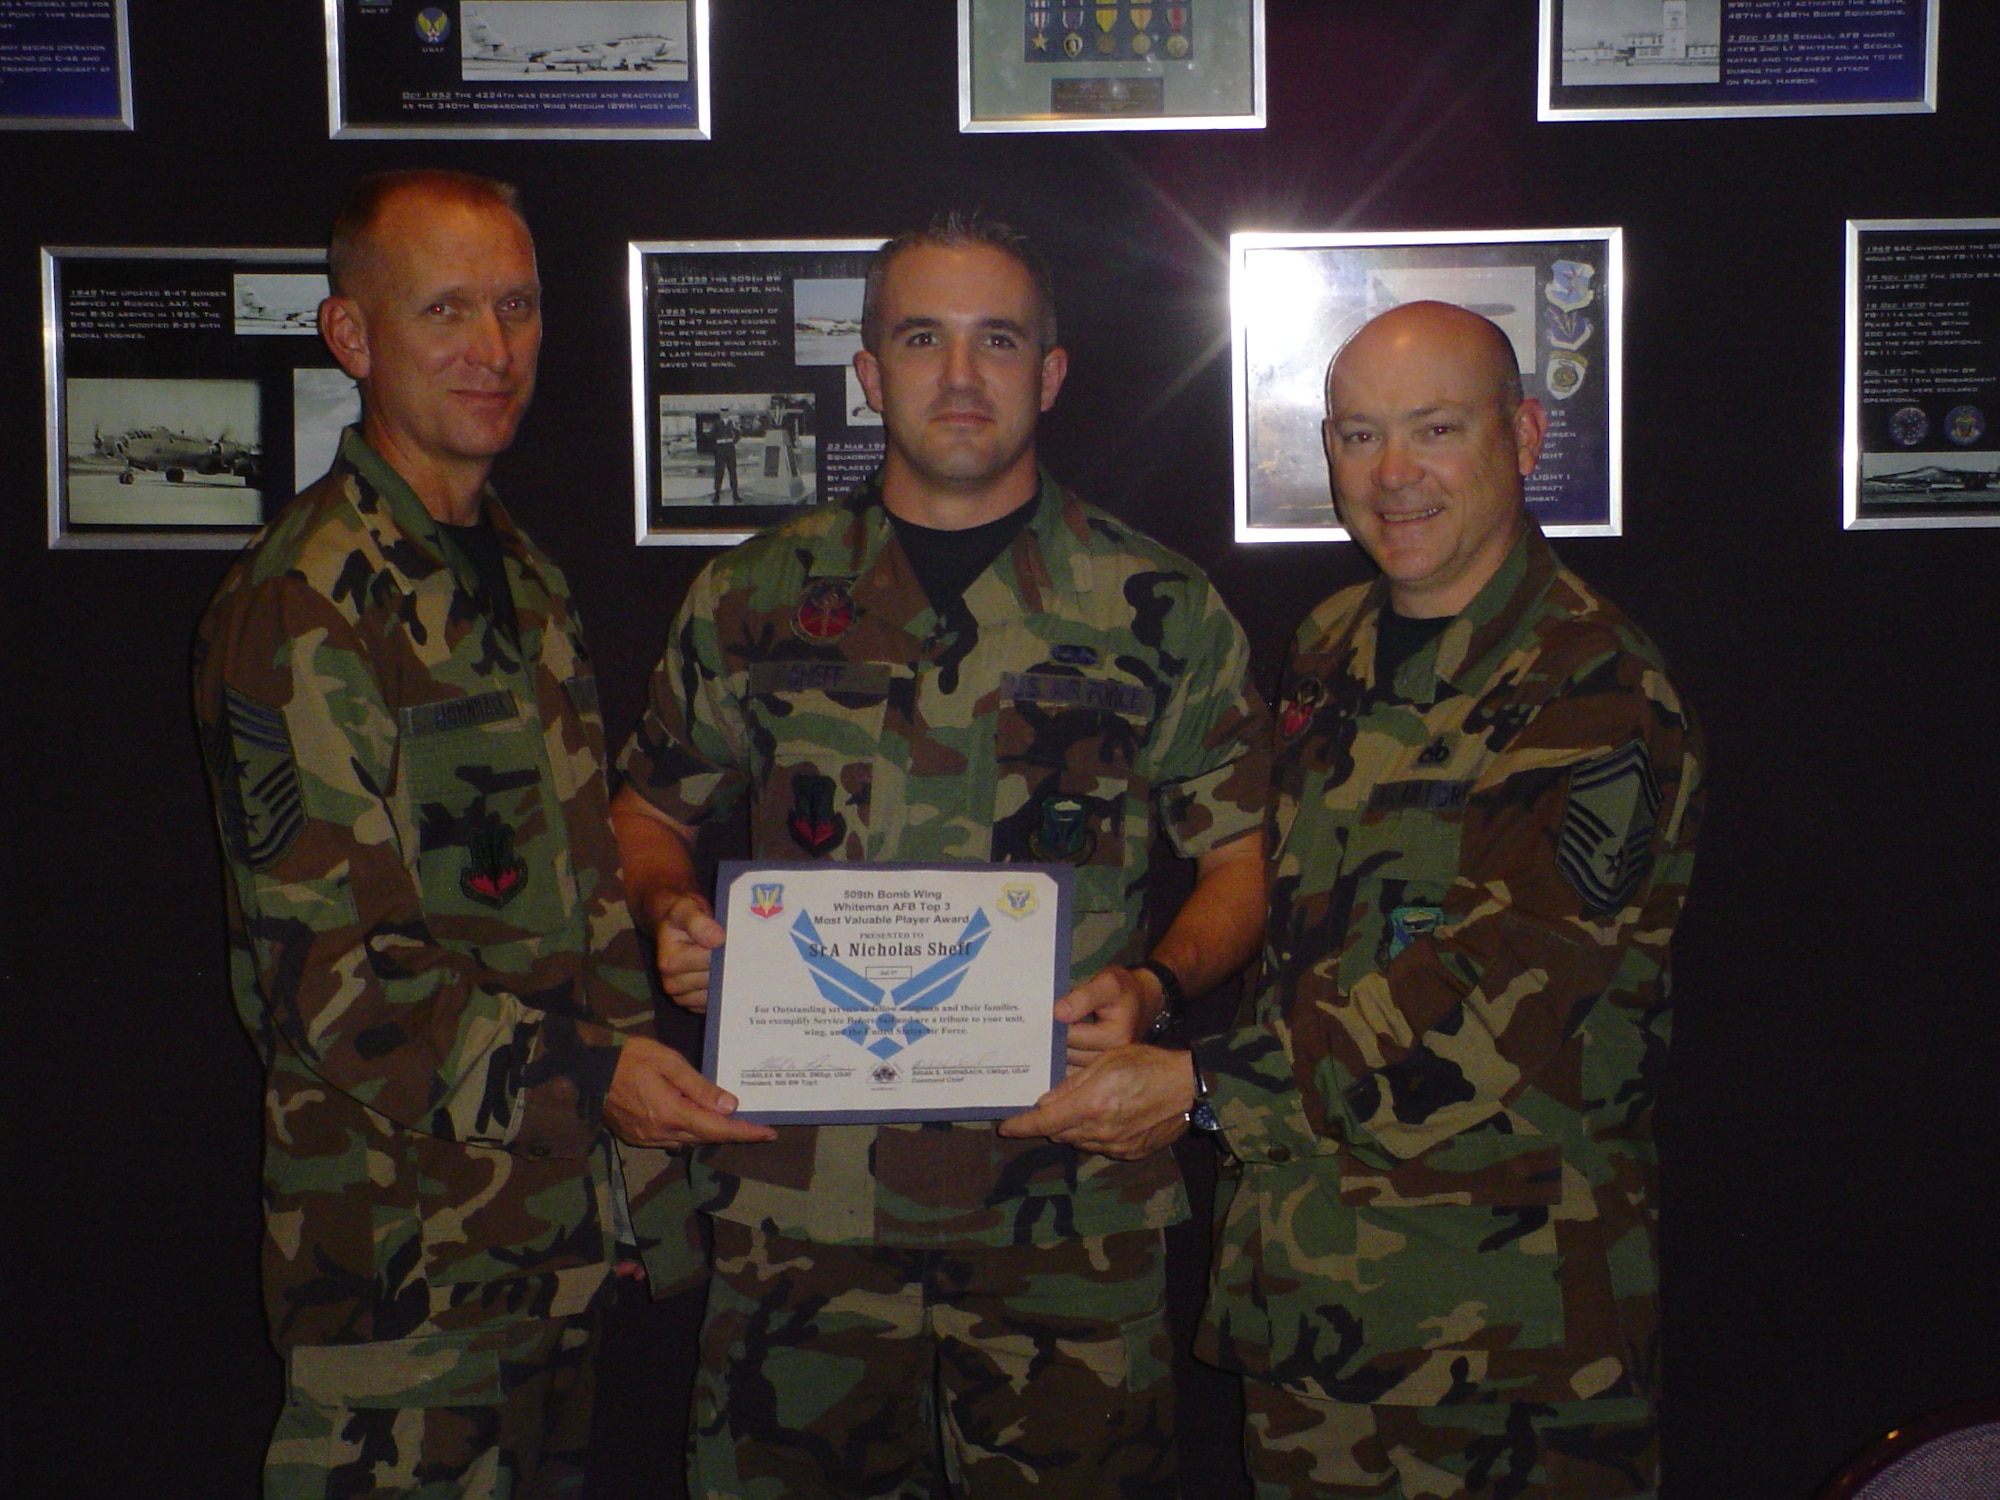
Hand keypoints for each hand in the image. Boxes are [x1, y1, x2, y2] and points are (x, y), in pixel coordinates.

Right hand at [604, 1035, 775, 1148]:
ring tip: (732, 1122)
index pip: (718, 1129)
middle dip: (732, 1133)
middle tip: (755, 1124)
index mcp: (671, 1114)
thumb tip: (730, 1107)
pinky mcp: (635, 1136)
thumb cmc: (629, 1056)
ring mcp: (645, 1138)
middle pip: (705, 1139)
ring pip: (688, 1141)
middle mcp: (660, 1133)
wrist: (586, 1067)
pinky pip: (671, 1140)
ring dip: (711, 1133)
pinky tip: (697, 1120)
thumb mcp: (669, 1062)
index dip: (745, 1132)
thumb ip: (700, 1087)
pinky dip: (689, 1132)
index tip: (769, 1133)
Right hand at [647, 892, 724, 1013]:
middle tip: (731, 950)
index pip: (710, 961)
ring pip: (718, 993)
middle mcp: (672, 984)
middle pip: (715, 979)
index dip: (723, 948)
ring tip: (725, 960)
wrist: (676, 927)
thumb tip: (717, 939)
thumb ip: (698, 922)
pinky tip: (724, 975)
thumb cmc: (682, 917)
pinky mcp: (694, 1005)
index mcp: (669, 963)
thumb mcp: (686, 909)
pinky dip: (724, 992)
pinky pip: (717, 1003)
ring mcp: (682, 998)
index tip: (728, 938)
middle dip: (727, 964)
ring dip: (727, 978)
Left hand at [997, 1044, 1194, 1159]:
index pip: (1044, 1122)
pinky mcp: (1130, 1153)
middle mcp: (1100, 1131)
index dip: (1022, 1126)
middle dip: (1049, 1122)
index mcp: (1091, 1105)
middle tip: (1050, 1105)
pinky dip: (1094, 1134)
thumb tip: (1046, 1102)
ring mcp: (1116, 1146)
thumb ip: (1072, 1084)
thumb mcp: (1105, 1062)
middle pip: (1059, 1133)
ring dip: (1072, 1128)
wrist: (1188, 1087)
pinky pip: (1101, 1146)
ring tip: (1082, 1106)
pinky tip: (1106, 1117)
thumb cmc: (1147, 1064)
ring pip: (1079, 1141)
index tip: (1006, 1127)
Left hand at [1055, 966, 1160, 1066]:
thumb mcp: (1108, 983)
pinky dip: (1062, 1060)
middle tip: (1045, 1024)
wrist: (1139, 1001)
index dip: (1054, 1024)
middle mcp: (1112, 1058)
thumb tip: (1058, 1014)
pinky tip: (1059, 1046)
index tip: (1044, 1014)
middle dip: (1053, 1039)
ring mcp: (1105, 1067)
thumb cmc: (1123, 990)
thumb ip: (1084, 997)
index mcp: (1116, 1037)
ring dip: (1056, 1051)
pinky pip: (1072, 1071)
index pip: (1071, 1036)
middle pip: (1068, 1054)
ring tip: (1053, 1033)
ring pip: (1067, 1066)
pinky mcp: (1098, 1070)